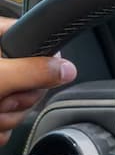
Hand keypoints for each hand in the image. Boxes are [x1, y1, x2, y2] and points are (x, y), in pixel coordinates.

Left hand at [0, 17, 77, 144]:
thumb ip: (35, 71)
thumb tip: (69, 69)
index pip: (26, 34)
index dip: (39, 54)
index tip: (39, 72)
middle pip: (28, 76)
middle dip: (19, 98)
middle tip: (2, 100)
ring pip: (19, 102)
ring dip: (7, 117)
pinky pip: (7, 120)